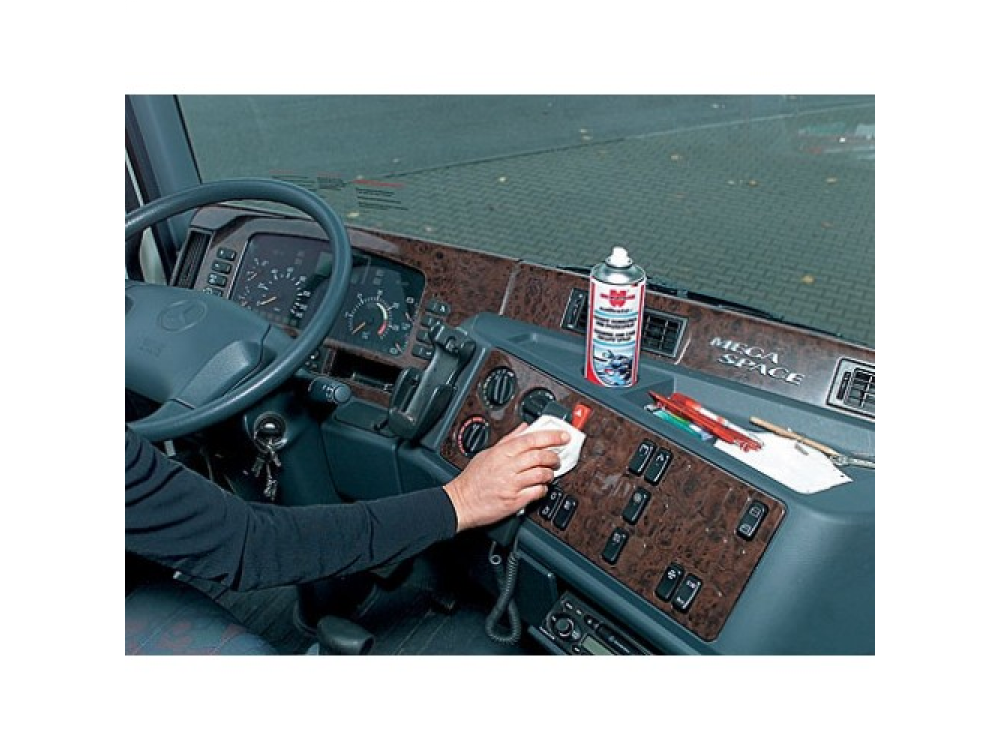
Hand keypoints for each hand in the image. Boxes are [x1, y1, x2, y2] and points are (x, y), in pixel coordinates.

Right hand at [444, 423, 569, 531]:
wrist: (461, 503)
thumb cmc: (472, 480)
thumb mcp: (487, 453)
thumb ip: (508, 440)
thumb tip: (524, 428)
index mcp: (501, 453)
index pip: (531, 439)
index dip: (551, 436)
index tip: (563, 436)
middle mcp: (507, 467)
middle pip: (540, 456)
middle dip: (554, 457)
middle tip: (557, 458)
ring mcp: (512, 484)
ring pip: (541, 474)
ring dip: (550, 474)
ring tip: (549, 474)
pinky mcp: (514, 501)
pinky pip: (537, 492)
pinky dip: (543, 489)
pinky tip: (540, 488)